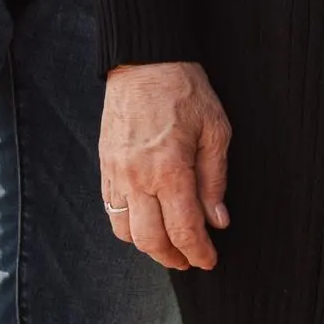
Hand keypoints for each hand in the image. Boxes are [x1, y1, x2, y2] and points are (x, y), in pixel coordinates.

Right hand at [97, 61, 230, 270]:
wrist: (145, 62)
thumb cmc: (185, 90)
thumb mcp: (216, 130)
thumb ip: (215, 179)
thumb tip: (218, 219)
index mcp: (170, 170)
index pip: (184, 229)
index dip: (198, 252)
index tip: (209, 261)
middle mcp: (138, 178)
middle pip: (151, 240)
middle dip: (173, 258)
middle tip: (190, 260)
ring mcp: (116, 174)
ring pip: (125, 231)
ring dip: (147, 246)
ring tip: (168, 246)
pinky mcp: (105, 166)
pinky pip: (110, 210)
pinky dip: (127, 226)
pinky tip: (145, 222)